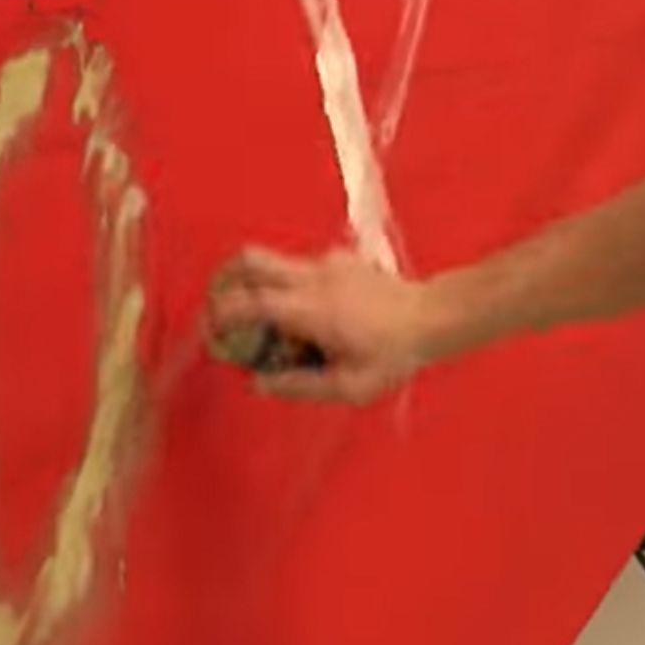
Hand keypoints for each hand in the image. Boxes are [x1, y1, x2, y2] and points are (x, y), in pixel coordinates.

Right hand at [204, 245, 434, 403]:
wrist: (433, 316)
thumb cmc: (393, 355)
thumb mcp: (349, 386)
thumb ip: (299, 386)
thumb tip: (258, 383)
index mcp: (311, 309)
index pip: (250, 301)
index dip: (220, 314)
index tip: (211, 331)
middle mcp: (312, 277)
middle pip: (248, 259)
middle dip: (221, 280)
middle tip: (218, 308)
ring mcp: (325, 262)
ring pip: (271, 261)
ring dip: (256, 285)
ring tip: (268, 323)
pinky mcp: (338, 258)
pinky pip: (298, 268)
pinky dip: (288, 288)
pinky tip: (311, 317)